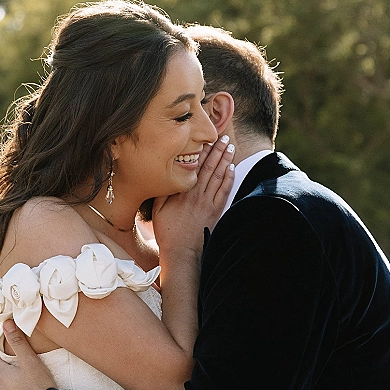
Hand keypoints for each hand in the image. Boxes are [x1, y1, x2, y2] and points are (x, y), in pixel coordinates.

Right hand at [152, 135, 234, 255]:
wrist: (181, 252)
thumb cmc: (167, 232)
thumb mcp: (157, 210)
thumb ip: (162, 191)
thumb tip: (165, 174)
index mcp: (181, 191)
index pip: (193, 166)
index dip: (201, 151)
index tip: (206, 138)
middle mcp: (196, 194)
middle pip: (209, 167)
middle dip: (216, 150)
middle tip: (222, 137)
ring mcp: (207, 202)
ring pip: (218, 176)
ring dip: (225, 160)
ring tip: (229, 147)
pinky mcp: (215, 211)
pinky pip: (224, 191)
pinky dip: (228, 178)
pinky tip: (231, 168)